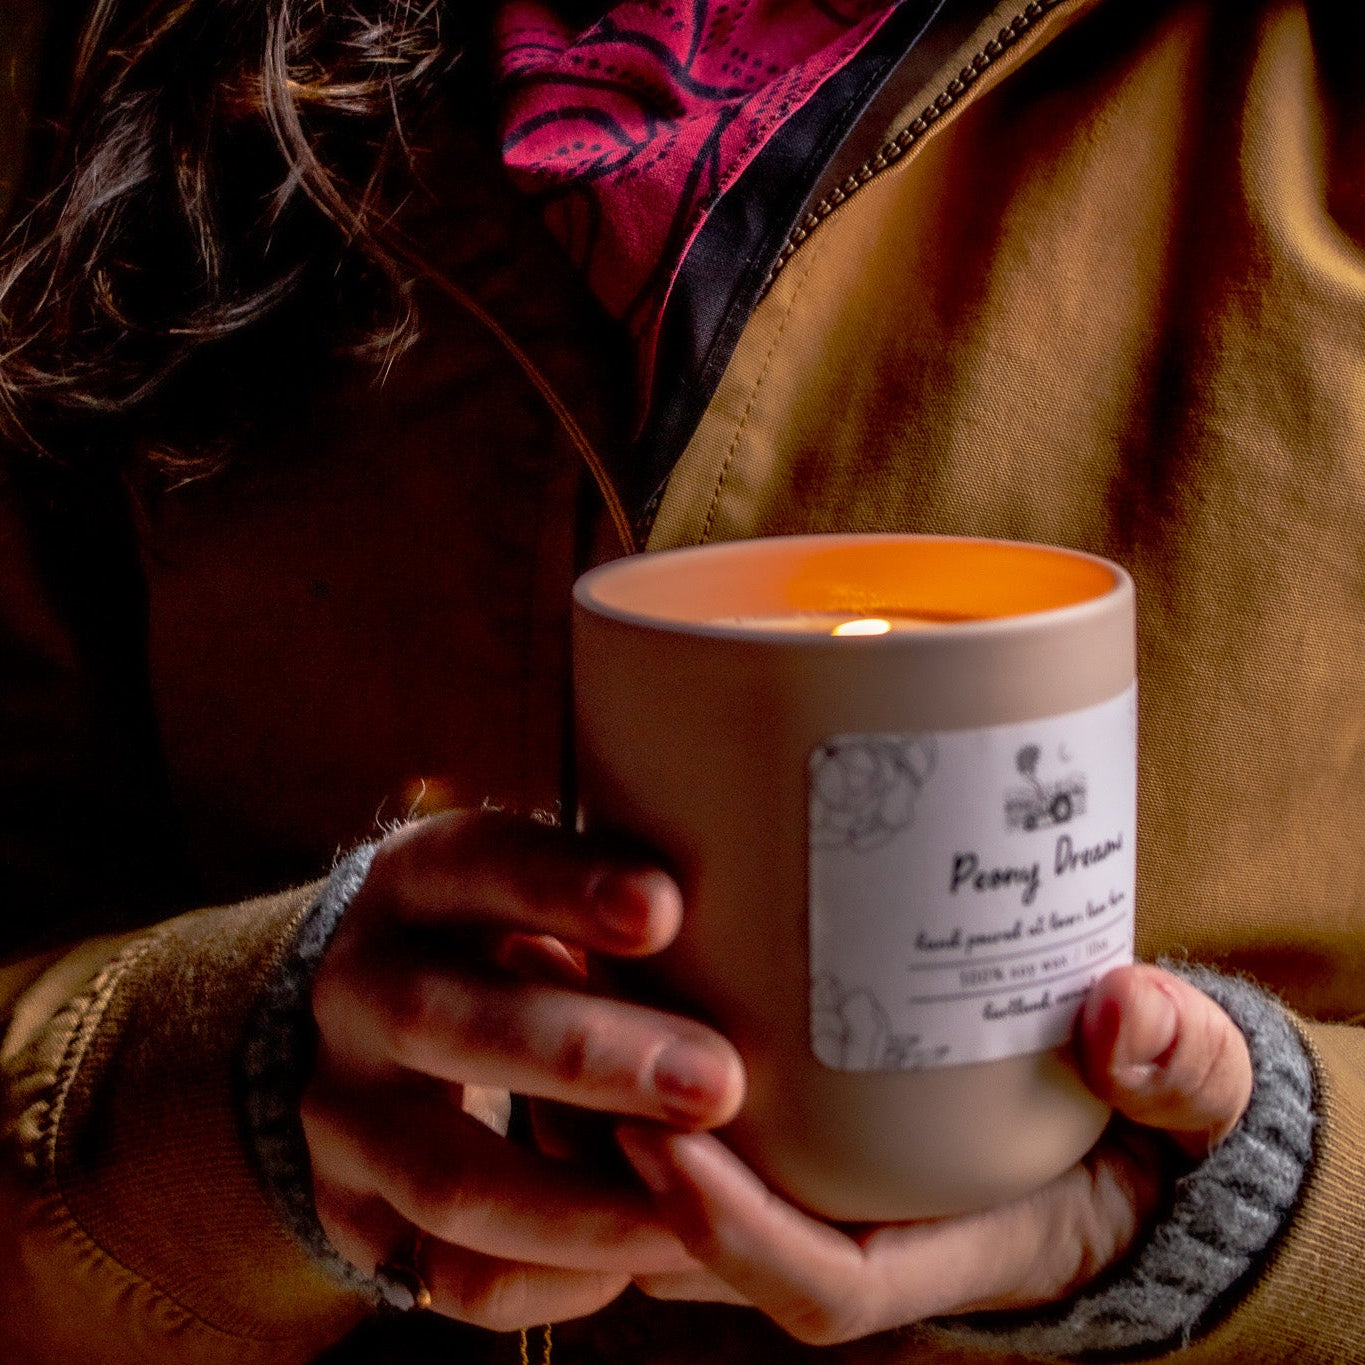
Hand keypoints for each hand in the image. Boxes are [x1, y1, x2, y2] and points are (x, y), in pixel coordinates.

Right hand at [302, 810, 745, 1329]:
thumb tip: (756, 881)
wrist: (352, 1023)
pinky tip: (638, 1260)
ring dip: (584, 1205)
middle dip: (587, 1058)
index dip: (562, 888)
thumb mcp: (515, 881)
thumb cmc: (488, 937)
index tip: (665, 909)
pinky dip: (551, 1279)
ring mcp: (341, 1117)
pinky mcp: (354, 1216)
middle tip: (717, 1082)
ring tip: (698, 1218)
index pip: (474, 866)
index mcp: (410, 885)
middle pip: (444, 1023)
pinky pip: (448, 1273)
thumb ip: (599, 886)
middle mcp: (356, 993)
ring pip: (450, 1177)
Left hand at [619, 963, 1252, 1345]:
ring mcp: (792, 1180)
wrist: (1108, 1130)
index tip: (663, 1144)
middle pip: (693, 1238)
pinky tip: (574, 958)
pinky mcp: (768, 1124)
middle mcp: (839, 1227)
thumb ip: (1178, 1065)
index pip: (812, 1283)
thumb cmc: (1137, 1126)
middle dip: (611, 1155)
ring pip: (651, 1185)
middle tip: (558, 1028)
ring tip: (538, 972)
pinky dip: (607, 1065)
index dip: (729, 1232)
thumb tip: (1129, 1015)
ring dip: (586, 1097)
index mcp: (928, 1247)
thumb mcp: (1184, 1099)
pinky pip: (660, 1125)